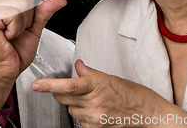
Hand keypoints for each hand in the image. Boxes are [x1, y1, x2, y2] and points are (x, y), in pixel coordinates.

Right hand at [0, 0, 66, 107]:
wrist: (1, 74)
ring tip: (11, 36)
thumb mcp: (33, 31)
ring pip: (23, 2)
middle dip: (29, 16)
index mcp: (2, 3)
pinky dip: (16, 27)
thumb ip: (44, 12)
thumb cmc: (12, 55)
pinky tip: (6, 36)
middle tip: (17, 33)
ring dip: (23, 23)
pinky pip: (15, 12)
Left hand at [32, 60, 186, 127]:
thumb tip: (77, 66)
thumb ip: (91, 72)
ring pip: (70, 110)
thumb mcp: (112, 77)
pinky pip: (80, 121)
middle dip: (60, 92)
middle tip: (67, 87)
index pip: (68, 86)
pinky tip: (95, 110)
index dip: (49, 86)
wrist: (149, 115)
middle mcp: (94, 103)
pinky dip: (82, 114)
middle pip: (64, 99)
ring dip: (73, 104)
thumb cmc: (135, 94)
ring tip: (90, 99)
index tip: (36, 85)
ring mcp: (95, 118)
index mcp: (98, 86)